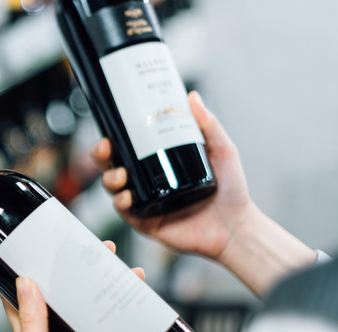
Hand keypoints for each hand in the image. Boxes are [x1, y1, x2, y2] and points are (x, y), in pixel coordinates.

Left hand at [1, 241, 138, 331]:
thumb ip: (31, 324)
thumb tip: (25, 283)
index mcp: (32, 330)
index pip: (22, 291)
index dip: (27, 265)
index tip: (37, 244)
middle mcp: (55, 327)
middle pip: (60, 285)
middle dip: (70, 262)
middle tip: (84, 244)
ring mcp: (80, 331)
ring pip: (87, 292)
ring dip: (98, 272)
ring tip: (111, 256)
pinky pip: (111, 308)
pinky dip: (122, 292)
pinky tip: (134, 282)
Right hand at [91, 91, 251, 260]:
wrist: (237, 227)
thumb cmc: (231, 191)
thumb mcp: (222, 150)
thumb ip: (208, 124)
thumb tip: (192, 97)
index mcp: (159, 162)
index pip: (128, 147)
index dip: (113, 138)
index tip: (110, 130)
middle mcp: (148, 181)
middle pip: (112, 165)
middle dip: (101, 156)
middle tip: (106, 149)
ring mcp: (144, 201)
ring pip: (113, 187)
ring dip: (109, 178)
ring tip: (122, 175)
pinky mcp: (145, 221)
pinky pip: (124, 211)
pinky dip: (120, 202)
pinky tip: (128, 197)